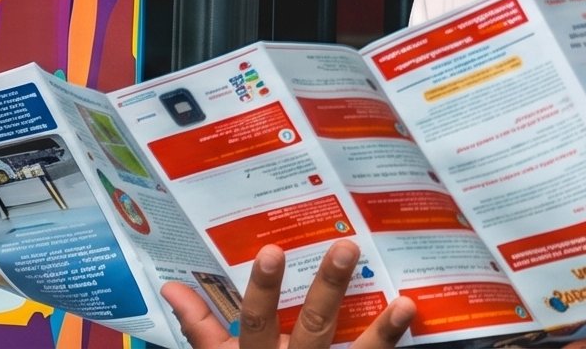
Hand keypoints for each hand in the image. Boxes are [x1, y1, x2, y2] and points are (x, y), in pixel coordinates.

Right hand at [162, 241, 415, 348]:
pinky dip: (392, 347)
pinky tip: (412, 321)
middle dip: (329, 288)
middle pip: (313, 327)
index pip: (255, 321)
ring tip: (404, 302)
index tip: (271, 250)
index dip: (262, 290)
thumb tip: (173, 288)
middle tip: (346, 247)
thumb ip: (200, 328)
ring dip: (381, 330)